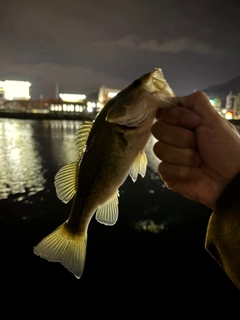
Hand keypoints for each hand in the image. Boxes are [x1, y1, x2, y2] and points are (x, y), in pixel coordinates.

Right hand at [151, 91, 239, 208]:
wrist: (233, 180)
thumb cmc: (228, 149)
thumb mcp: (215, 120)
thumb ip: (196, 102)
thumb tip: (173, 98)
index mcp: (183, 123)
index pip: (162, 113)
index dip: (177, 117)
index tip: (196, 124)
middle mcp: (173, 138)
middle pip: (157, 130)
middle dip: (182, 138)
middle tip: (199, 145)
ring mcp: (170, 157)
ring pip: (160, 150)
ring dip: (185, 157)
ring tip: (200, 162)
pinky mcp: (168, 175)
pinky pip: (164, 168)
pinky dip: (184, 171)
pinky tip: (196, 174)